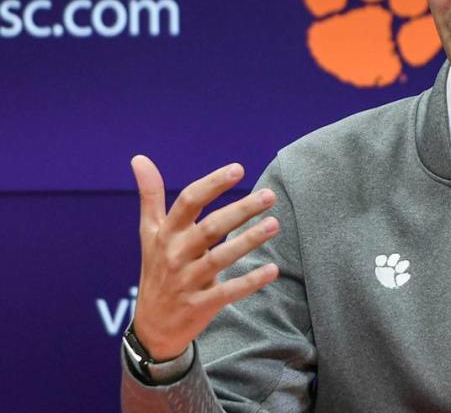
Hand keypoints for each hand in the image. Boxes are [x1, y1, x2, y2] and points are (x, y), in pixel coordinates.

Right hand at [130, 155, 280, 359]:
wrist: (151, 327)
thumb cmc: (156, 269)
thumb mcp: (149, 233)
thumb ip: (150, 196)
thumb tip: (139, 158)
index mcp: (166, 234)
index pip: (188, 202)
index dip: (212, 185)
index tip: (238, 169)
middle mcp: (175, 255)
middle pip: (211, 228)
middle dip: (241, 210)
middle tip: (270, 195)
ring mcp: (186, 281)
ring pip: (221, 258)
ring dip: (249, 240)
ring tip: (275, 224)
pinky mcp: (200, 305)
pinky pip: (228, 292)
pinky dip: (250, 282)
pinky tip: (273, 269)